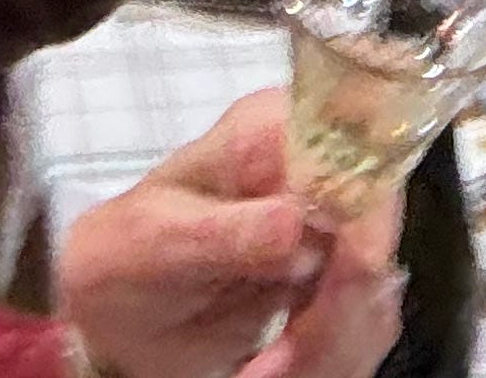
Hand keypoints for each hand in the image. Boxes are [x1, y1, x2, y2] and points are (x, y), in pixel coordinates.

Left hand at [60, 91, 400, 377]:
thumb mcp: (156, 241)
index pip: (363, 153)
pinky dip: (323, 361)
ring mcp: (326, 231)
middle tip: (284, 360)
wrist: (108, 309)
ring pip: (374, 292)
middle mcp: (315, 173)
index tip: (349, 276)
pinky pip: (359, 328)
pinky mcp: (328, 283)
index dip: (368, 218)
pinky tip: (270, 370)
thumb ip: (223, 232)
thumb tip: (294, 222)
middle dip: (340, 306)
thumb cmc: (121, 254)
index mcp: (277, 132)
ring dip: (330, 345)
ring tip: (264, 372)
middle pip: (377, 234)